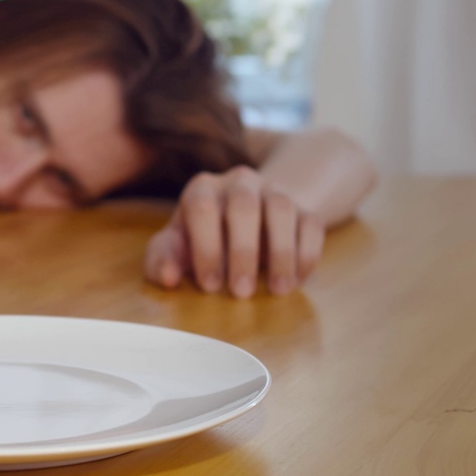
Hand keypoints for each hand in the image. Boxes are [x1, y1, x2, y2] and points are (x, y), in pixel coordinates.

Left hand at [143, 167, 324, 297]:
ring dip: (281, 252)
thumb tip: (168, 277)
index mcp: (202, 189)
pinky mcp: (305, 208)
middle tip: (241, 293)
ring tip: (277, 290)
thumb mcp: (177, 247)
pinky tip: (297, 280)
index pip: (202, 208)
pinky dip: (307, 253)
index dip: (205, 247)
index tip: (210, 285)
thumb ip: (162, 260)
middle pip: (244, 205)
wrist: (248, 219)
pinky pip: (312, 224)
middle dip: (243, 251)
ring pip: (282, 209)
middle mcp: (239, 183)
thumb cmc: (203, 238)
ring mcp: (275, 191)